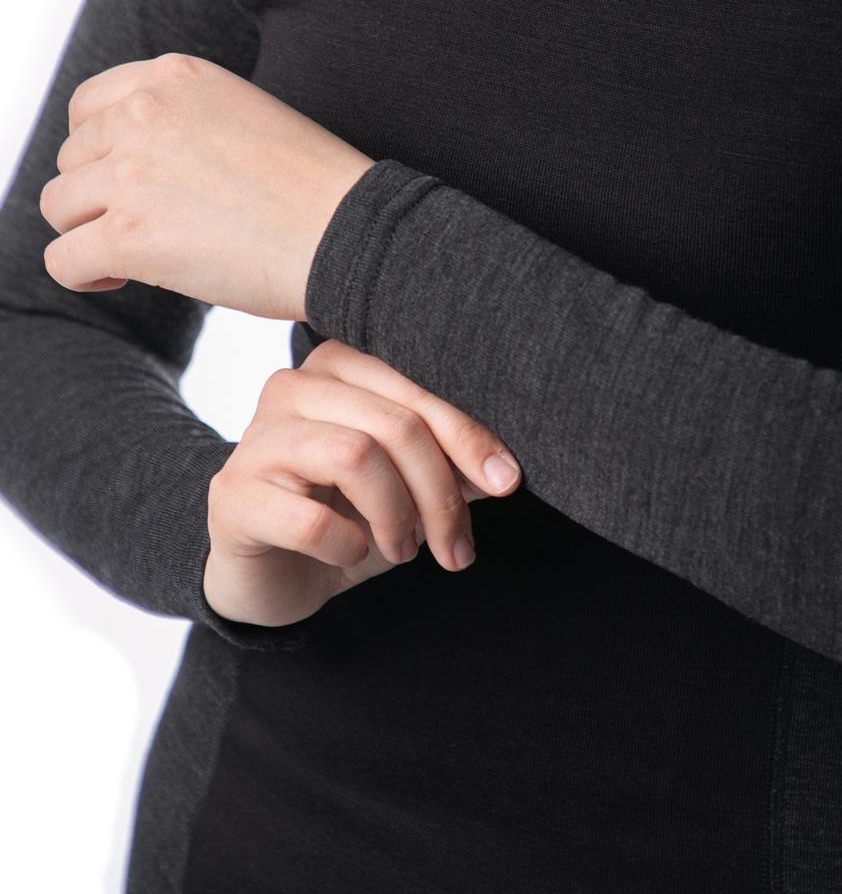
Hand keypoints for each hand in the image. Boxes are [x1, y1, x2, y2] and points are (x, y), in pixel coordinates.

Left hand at [39, 53, 373, 318]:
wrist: (350, 234)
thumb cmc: (313, 189)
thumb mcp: (245, 116)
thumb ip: (183, 121)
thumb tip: (126, 164)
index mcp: (177, 77)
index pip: (88, 106)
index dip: (100, 151)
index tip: (131, 181)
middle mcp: (145, 113)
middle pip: (72, 159)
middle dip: (99, 196)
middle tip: (147, 227)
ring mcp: (132, 172)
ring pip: (60, 207)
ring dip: (89, 233)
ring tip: (134, 256)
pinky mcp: (128, 235)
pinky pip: (63, 260)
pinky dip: (84, 275)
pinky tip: (120, 279)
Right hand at [204, 340, 521, 625]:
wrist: (272, 575)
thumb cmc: (345, 517)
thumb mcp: (408, 488)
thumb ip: (449, 465)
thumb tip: (502, 469)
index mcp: (339, 367)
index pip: (418, 389)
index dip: (468, 436)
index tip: (507, 481)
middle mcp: (292, 387)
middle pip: (394, 424)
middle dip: (440, 493)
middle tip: (455, 548)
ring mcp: (256, 439)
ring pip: (355, 456)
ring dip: (397, 516)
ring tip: (404, 551)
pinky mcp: (232, 497)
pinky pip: (310, 519)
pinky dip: (348, 545)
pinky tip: (350, 554)